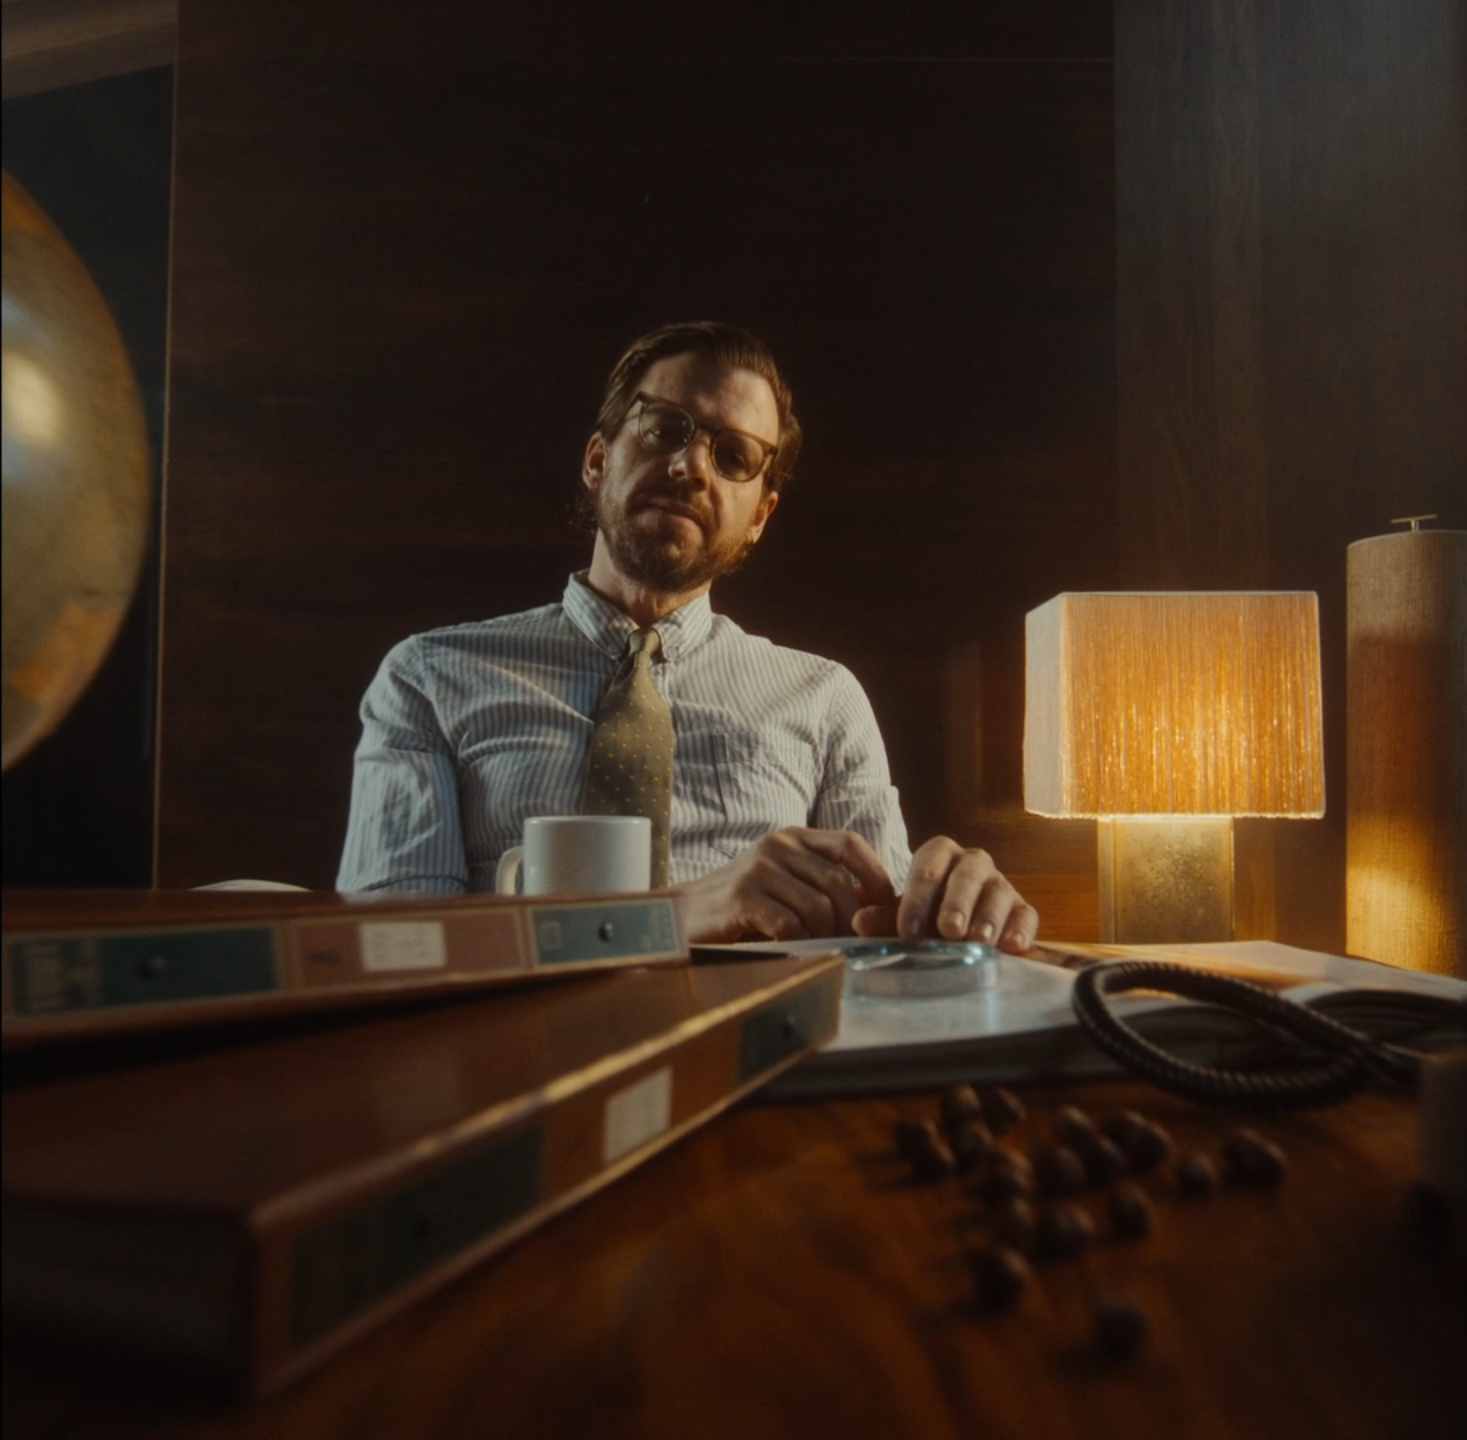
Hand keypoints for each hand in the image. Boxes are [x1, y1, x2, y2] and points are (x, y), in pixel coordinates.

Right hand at [674, 828, 898, 943]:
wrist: (682, 915)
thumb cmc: (741, 904)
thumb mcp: (785, 882)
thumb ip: (822, 884)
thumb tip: (878, 903)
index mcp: (793, 837)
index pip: (849, 844)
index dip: (876, 874)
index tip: (886, 904)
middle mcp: (777, 846)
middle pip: (838, 882)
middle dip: (852, 920)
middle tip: (850, 943)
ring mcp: (758, 869)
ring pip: (818, 907)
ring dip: (826, 936)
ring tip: (820, 949)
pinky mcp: (742, 897)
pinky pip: (790, 925)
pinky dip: (799, 943)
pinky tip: (792, 950)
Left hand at [851, 835, 1038, 953]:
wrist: (959, 928)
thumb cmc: (927, 916)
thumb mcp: (906, 916)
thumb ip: (885, 919)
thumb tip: (859, 922)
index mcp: (939, 855)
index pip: (927, 869)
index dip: (917, 899)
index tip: (909, 931)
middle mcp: (973, 862)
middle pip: (966, 876)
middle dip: (957, 903)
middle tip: (949, 930)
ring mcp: (1001, 884)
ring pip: (998, 894)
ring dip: (988, 918)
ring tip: (978, 941)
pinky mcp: (1022, 908)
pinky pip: (1026, 915)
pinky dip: (1020, 930)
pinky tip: (1011, 947)